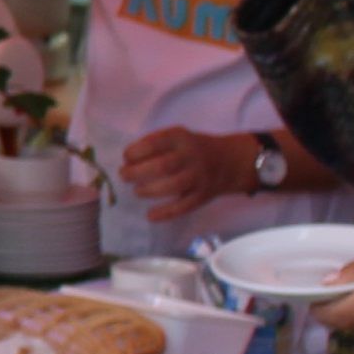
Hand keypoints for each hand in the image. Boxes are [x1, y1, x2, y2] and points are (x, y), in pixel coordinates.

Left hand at [120, 126, 244, 220]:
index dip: (136, 152)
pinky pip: (184, 206)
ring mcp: (199, 176)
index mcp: (180, 138)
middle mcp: (191, 156)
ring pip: (173, 186)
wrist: (229, 161)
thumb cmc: (191, 149)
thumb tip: (127, 162)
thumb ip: (154, 145)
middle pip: (163, 166)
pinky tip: (150, 216)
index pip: (154, 143)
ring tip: (137, 191)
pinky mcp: (203, 195)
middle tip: (125, 176)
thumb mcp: (176, 137)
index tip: (126, 158)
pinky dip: (166, 213)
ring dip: (150, 191)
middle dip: (138, 173)